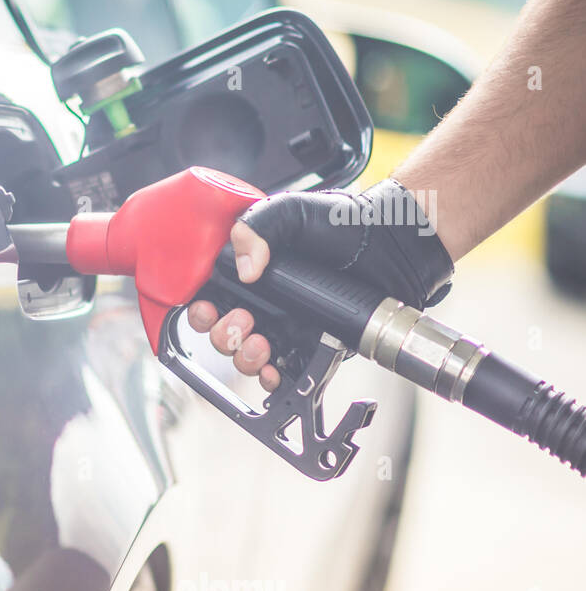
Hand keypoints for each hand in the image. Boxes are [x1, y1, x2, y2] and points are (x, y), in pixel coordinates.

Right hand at [187, 179, 454, 390]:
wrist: (390, 244)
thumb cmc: (342, 224)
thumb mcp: (290, 212)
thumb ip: (256, 228)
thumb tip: (245, 270)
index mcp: (248, 270)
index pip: (209, 296)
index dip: (201, 308)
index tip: (208, 308)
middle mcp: (262, 300)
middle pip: (221, 332)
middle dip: (223, 334)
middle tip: (244, 322)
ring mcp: (284, 325)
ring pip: (244, 356)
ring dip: (243, 357)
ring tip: (261, 345)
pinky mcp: (309, 345)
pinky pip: (281, 371)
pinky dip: (270, 378)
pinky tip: (273, 371)